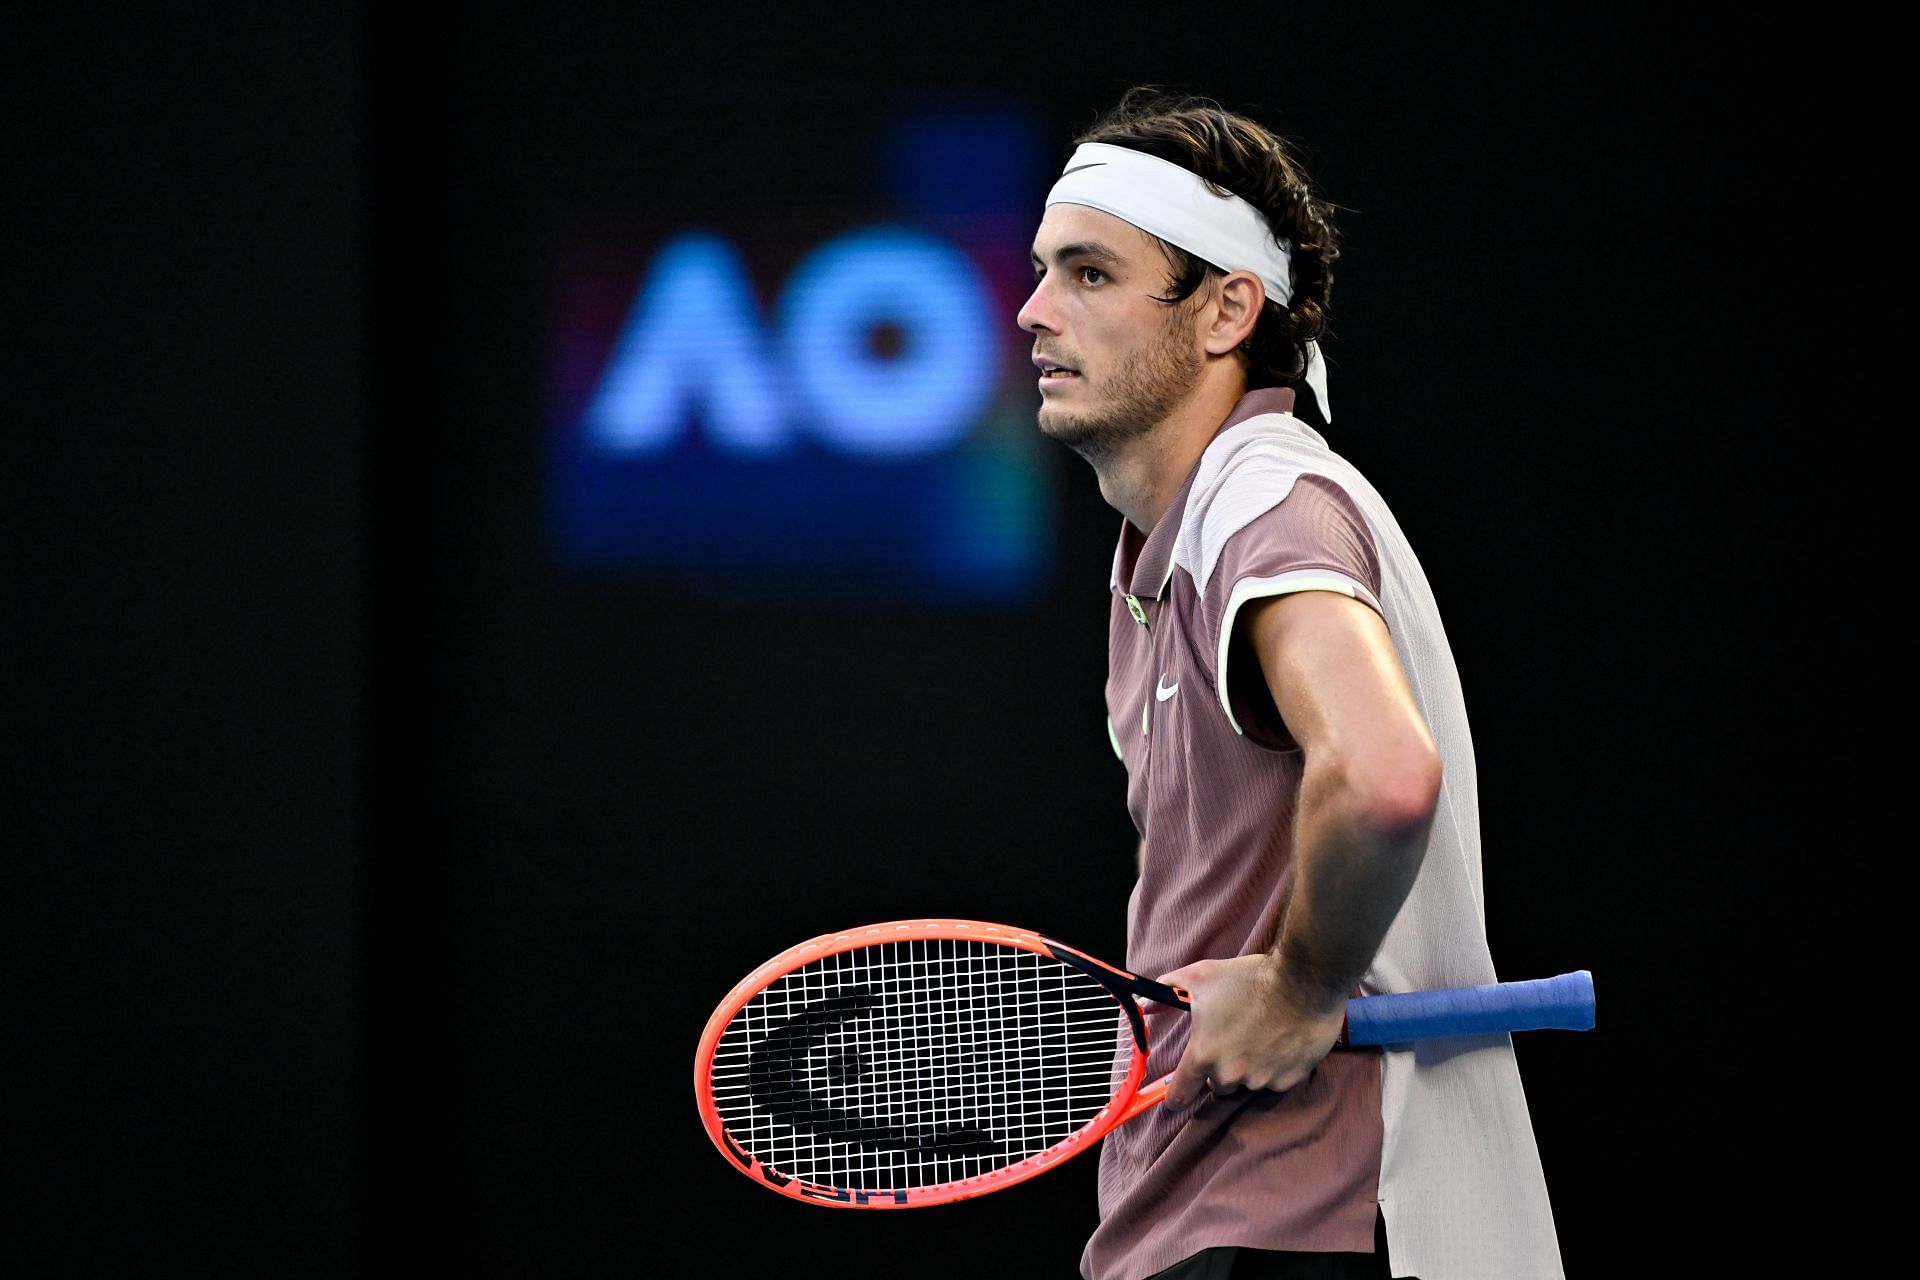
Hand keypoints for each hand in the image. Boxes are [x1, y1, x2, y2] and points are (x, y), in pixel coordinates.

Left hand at [1157, 953, 1348, 1109]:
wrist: (1303, 981)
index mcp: (1205, 1054)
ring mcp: (1262, 1079)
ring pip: (1248, 1083)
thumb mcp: (1201, 977)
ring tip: (1260, 1036)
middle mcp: (1231, 1074)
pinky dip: (1275, 1067)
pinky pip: (1275, 1081)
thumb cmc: (1249, 978)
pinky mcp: (1288, 1080)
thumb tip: (1144, 1000)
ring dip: (1249, 1068)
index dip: (1174, 1097)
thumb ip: (1169, 990)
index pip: (1181, 1092)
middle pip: (1218, 1085)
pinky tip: (1280, 1042)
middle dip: (1221, 1069)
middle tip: (1232, 1041)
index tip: (1173, 1100)